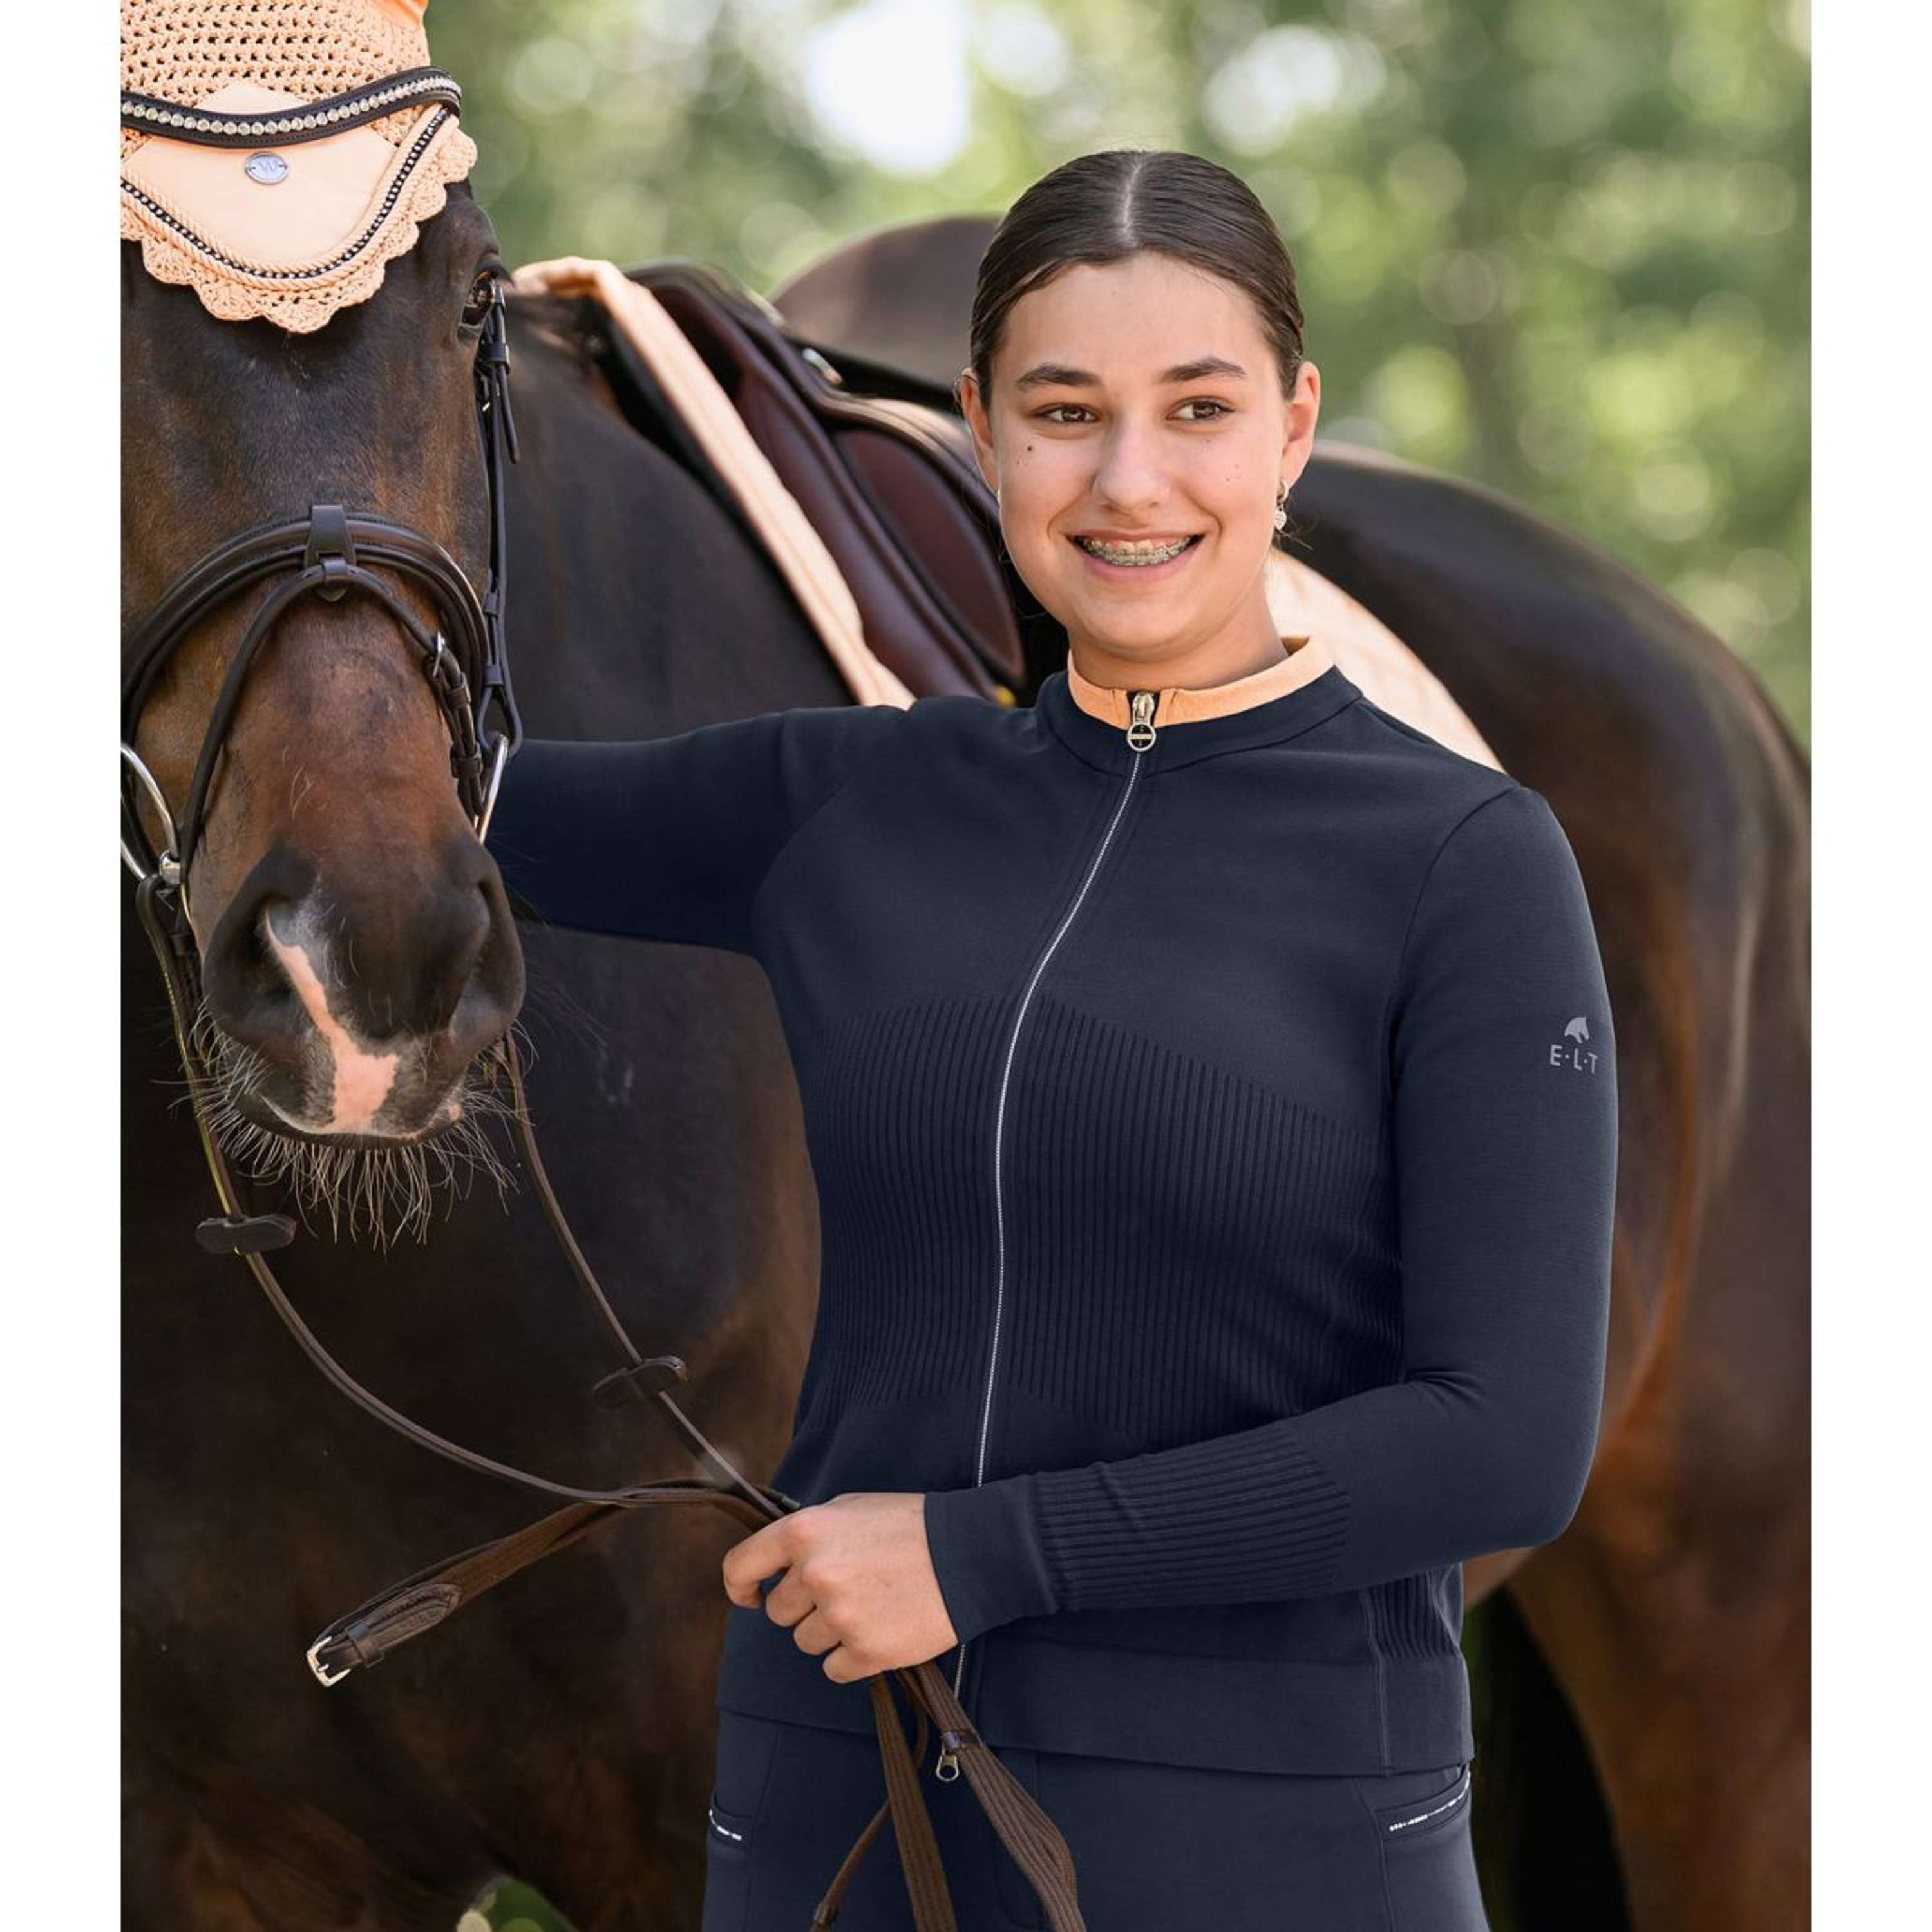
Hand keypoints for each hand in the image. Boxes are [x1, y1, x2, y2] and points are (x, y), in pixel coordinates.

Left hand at [721, 1492, 958, 1683]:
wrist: (970, 1553)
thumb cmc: (910, 1525)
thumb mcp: (850, 1508)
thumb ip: (807, 1535)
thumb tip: (777, 1564)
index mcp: (805, 1532)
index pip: (740, 1566)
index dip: (741, 1587)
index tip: (753, 1597)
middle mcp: (816, 1574)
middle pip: (779, 1613)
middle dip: (803, 1606)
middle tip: (845, 1590)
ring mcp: (840, 1616)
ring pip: (806, 1642)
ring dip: (831, 1632)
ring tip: (870, 1605)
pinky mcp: (867, 1652)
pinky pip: (835, 1669)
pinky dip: (853, 1657)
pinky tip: (880, 1629)